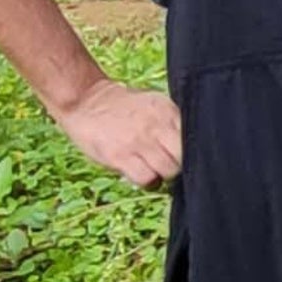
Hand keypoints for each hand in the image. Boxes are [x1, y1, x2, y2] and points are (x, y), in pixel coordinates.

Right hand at [59, 78, 181, 190]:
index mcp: (168, 111)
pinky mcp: (120, 156)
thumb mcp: (154, 105)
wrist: (86, 100)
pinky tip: (141, 173)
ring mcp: (138, 141)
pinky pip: (146, 179)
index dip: (193, 151)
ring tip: (154, 169)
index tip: (186, 155)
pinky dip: (148, 181)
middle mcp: (156, 126)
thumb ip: (173, 122)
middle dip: (180, 165)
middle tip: (169, 164)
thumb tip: (193, 146)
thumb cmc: (125, 107)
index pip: (195, 137)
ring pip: (169, 170)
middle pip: (184, 157)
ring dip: (164, 175)